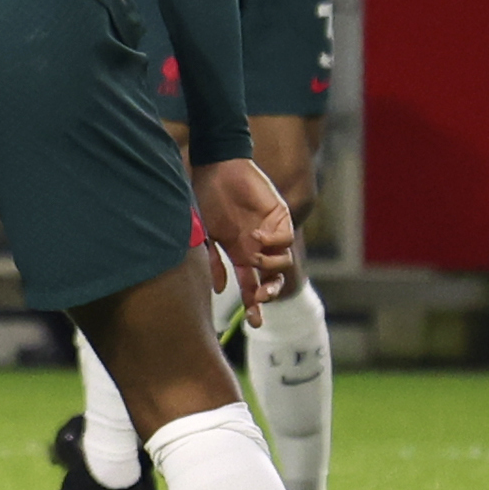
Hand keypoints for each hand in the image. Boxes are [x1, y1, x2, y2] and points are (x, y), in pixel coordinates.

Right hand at [195, 157, 298, 312]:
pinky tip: (255, 236)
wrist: (218, 166)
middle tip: (260, 300)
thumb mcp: (204, 234)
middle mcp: (256, 248)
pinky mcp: (280, 217)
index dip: (253, 306)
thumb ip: (212, 261)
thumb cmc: (206, 196)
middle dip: (267, 295)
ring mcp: (270, 233)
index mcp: (238, 254)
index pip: (249, 287)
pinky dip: (272, 243)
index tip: (253, 323)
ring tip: (252, 259)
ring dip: (267, 268)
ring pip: (281, 264)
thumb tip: (222, 289)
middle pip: (270, 281)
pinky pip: (284, 240)